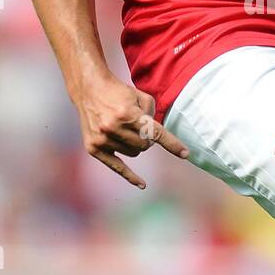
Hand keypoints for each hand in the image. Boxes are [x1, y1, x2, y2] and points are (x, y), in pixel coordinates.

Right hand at [75, 72, 188, 186]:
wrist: (89, 90)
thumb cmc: (119, 93)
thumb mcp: (141, 96)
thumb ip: (153, 116)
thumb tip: (159, 136)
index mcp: (127, 114)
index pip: (155, 132)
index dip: (172, 144)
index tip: (185, 153)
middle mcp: (113, 128)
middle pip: (145, 146)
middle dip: (148, 139)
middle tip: (141, 128)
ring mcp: (102, 139)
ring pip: (133, 154)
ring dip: (136, 146)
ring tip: (126, 131)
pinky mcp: (93, 148)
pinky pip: (116, 167)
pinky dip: (130, 176)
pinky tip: (142, 184)